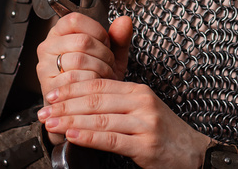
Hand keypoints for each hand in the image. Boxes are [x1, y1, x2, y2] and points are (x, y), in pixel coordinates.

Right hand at [35, 13, 132, 144]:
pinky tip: (98, 86)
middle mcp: (48, 47)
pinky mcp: (48, 86)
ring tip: (105, 76)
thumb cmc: (94, 80)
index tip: (105, 42)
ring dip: (100, 69)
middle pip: (81, 40)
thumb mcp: (109, 56)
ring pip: (79, 60)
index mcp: (60, 33)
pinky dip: (92, 83)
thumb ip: (118, 38)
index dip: (96, 30)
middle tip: (109, 63)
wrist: (83, 110)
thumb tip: (125, 21)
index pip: (75, 19)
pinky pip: (75, 80)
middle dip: (103, 54)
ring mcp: (45, 67)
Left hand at [37, 78, 212, 168]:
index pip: (99, 84)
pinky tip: (72, 135)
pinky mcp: (145, 145)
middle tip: (44, 110)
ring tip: (51, 123)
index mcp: (138, 91)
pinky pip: (110, 139)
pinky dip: (88, 136)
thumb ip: (117, 101)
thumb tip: (82, 99)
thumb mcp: (143, 108)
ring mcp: (145, 124)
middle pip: (95, 100)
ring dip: (70, 120)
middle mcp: (142, 103)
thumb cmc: (164, 132)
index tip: (51, 94)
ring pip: (100, 118)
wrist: (193, 153)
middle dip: (65, 105)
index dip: (72, 88)